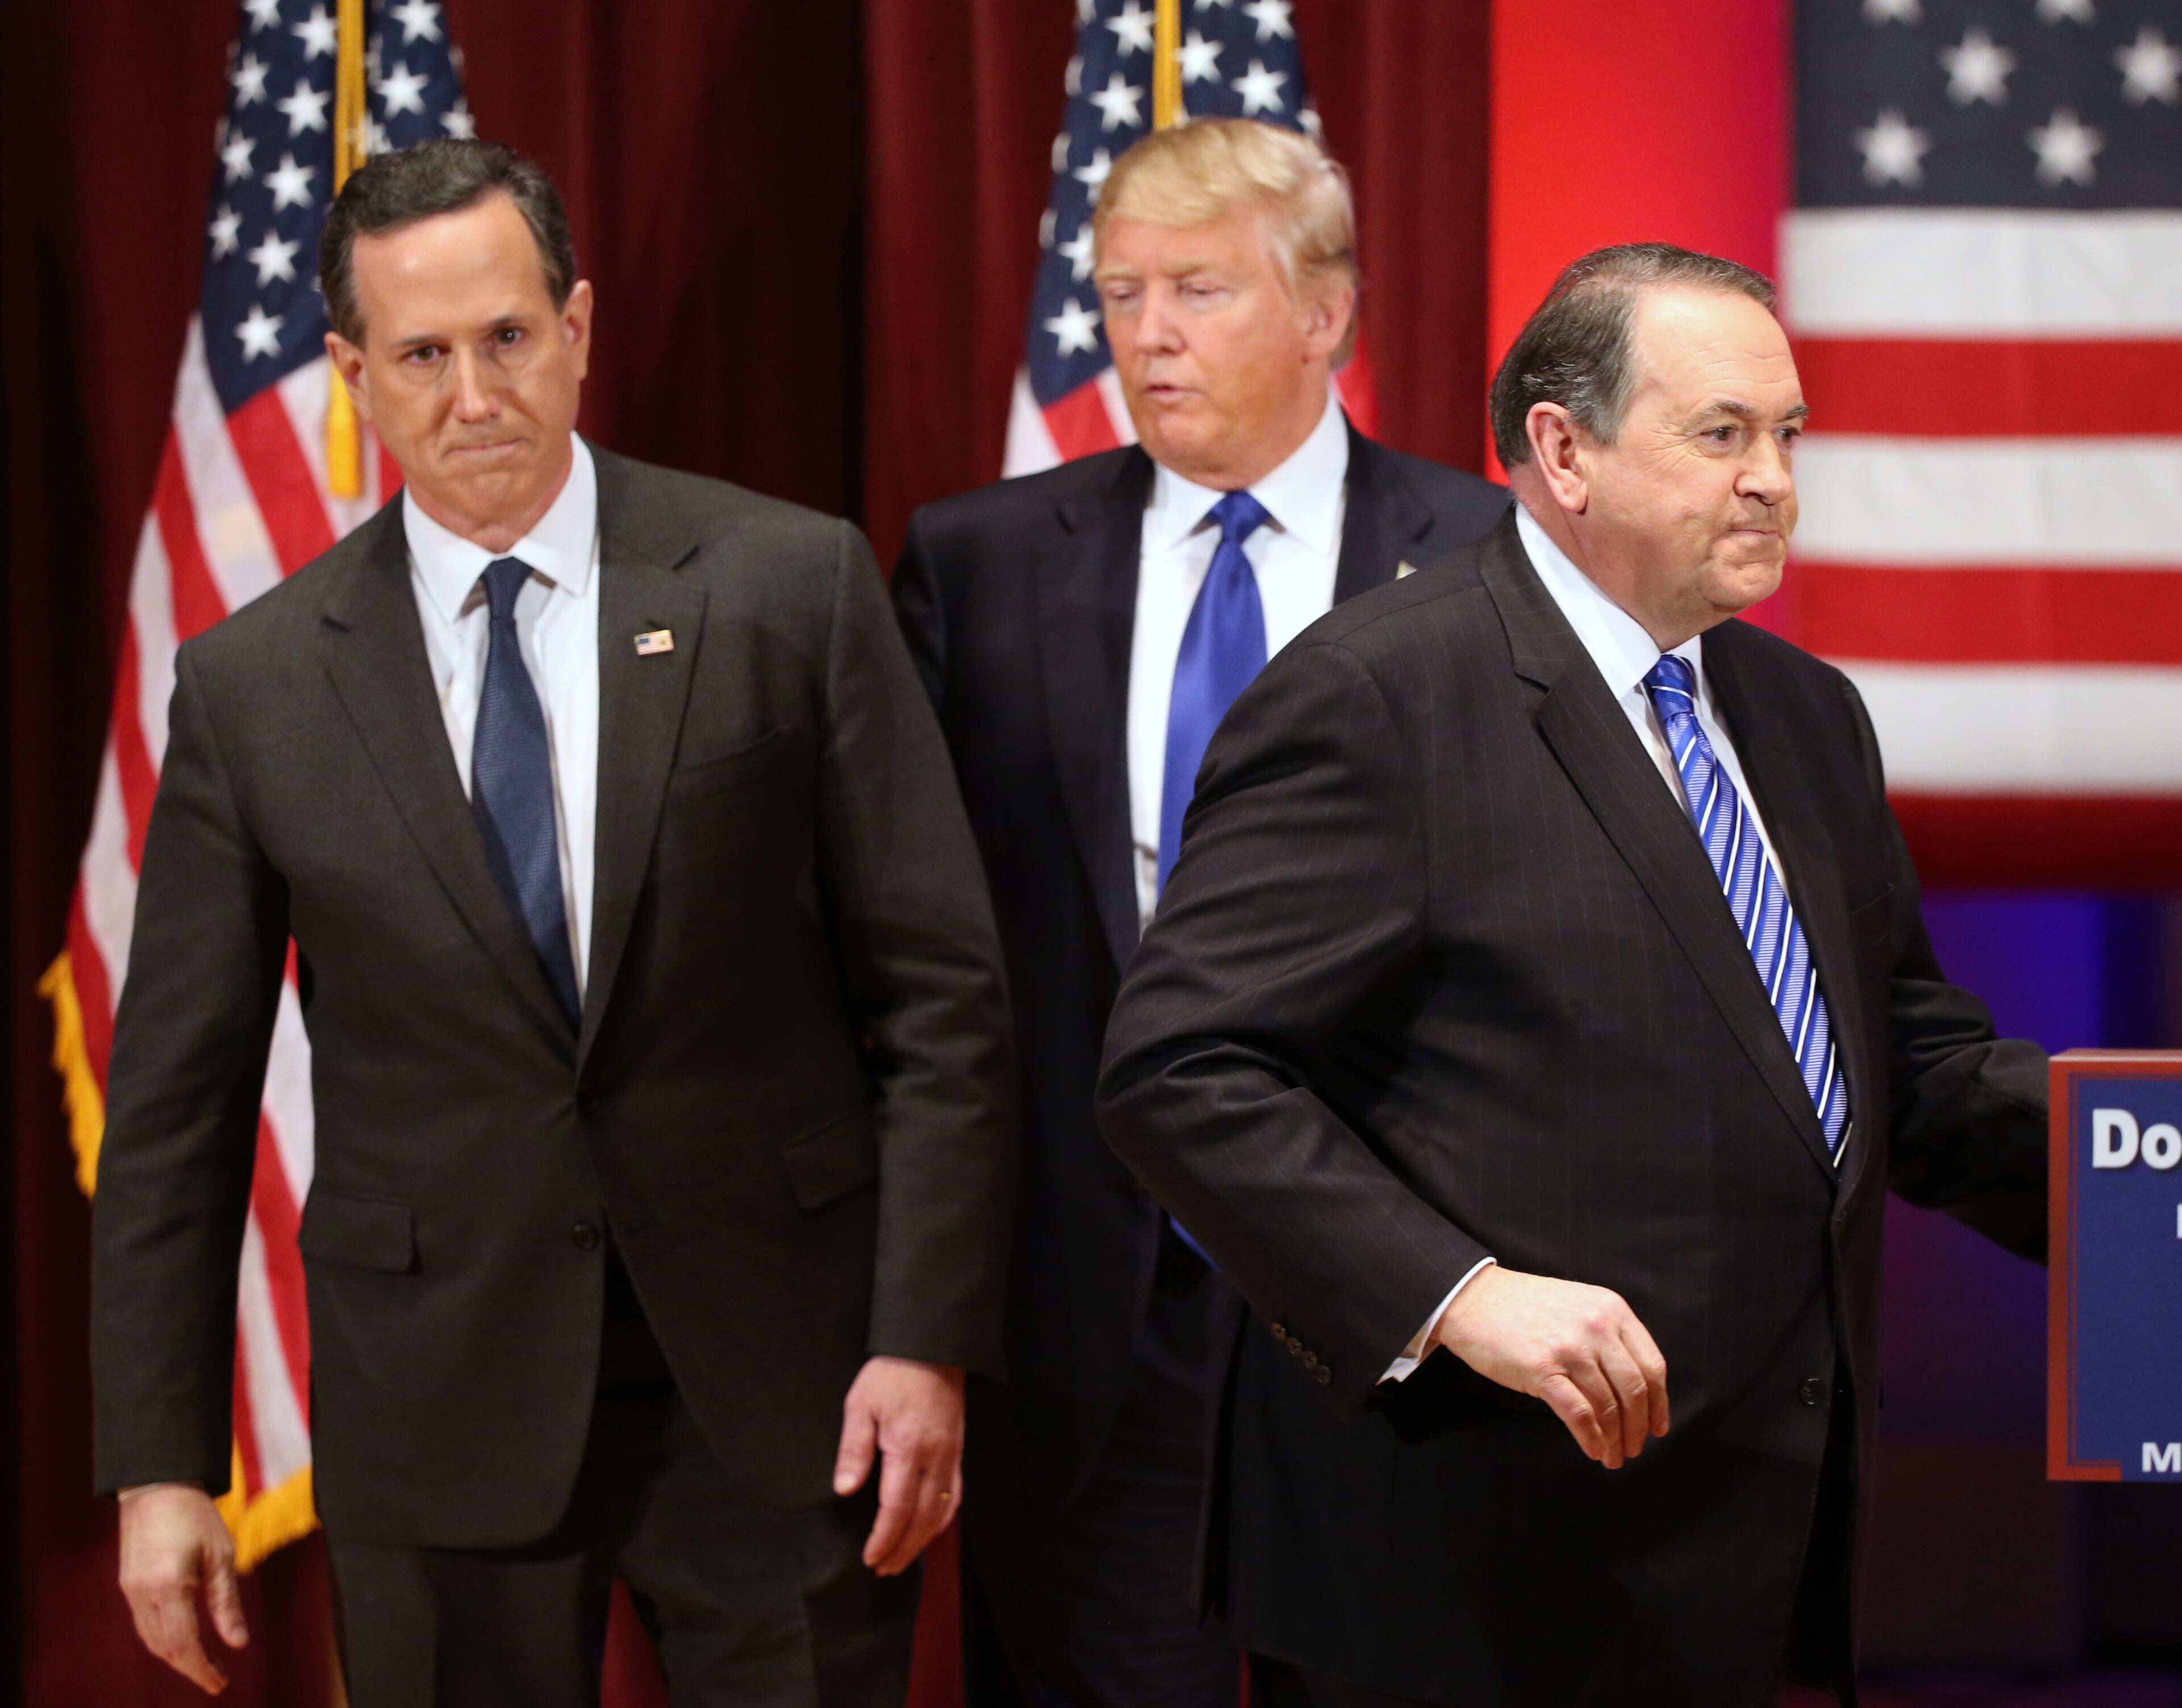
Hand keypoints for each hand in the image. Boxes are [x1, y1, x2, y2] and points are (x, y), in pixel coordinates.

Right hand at [117, 1483, 249, 1692]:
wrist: (157, 1487)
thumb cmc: (196, 1515)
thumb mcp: (221, 1556)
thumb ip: (226, 1603)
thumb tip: (238, 1643)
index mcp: (169, 1586)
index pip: (183, 1644)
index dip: (201, 1668)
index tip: (220, 1683)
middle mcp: (143, 1594)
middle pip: (165, 1648)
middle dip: (191, 1668)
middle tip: (217, 1679)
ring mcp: (131, 1591)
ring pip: (152, 1639)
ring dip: (177, 1656)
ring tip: (205, 1664)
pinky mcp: (127, 1585)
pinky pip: (144, 1624)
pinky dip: (164, 1639)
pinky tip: (183, 1641)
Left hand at [831, 1355, 965, 1575]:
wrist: (932, 1349)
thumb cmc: (892, 1374)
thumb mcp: (861, 1405)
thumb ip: (854, 1449)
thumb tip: (846, 1489)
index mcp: (907, 1448)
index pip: (897, 1508)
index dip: (884, 1538)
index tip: (870, 1558)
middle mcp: (935, 1458)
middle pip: (923, 1518)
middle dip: (903, 1549)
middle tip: (883, 1569)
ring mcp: (951, 1456)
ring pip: (942, 1511)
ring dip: (923, 1541)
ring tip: (902, 1559)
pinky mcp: (957, 1452)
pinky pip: (955, 1495)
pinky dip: (942, 1520)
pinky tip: (929, 1529)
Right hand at [1432, 1265, 1669, 1468]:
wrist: (1473, 1298)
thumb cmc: (1524, 1306)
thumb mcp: (1579, 1305)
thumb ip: (1607, 1335)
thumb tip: (1631, 1388)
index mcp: (1612, 1309)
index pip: (1652, 1365)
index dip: (1659, 1403)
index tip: (1658, 1427)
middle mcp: (1597, 1327)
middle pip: (1634, 1390)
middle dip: (1638, 1427)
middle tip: (1633, 1448)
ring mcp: (1570, 1348)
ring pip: (1607, 1406)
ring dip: (1614, 1439)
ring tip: (1612, 1457)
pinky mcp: (1542, 1370)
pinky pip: (1578, 1414)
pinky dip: (1590, 1438)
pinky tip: (1592, 1450)